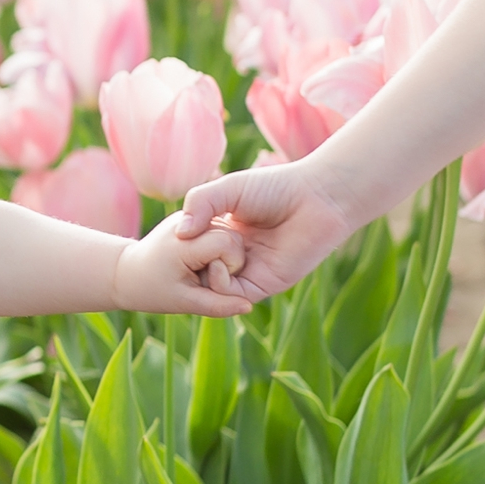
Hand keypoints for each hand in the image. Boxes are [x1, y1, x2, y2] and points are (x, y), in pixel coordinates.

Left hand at [109, 211, 252, 315]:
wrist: (125, 273)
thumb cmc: (151, 290)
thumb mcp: (185, 302)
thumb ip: (217, 304)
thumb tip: (247, 307)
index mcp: (183, 241)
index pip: (227, 245)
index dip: (228, 265)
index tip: (208, 277)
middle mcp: (186, 221)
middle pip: (231, 238)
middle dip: (228, 260)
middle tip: (202, 275)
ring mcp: (188, 215)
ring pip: (229, 233)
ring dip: (224, 253)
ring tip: (199, 268)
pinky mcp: (192, 216)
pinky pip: (220, 230)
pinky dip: (217, 247)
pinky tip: (202, 259)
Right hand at [174, 159, 352, 303]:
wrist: (315, 199)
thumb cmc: (275, 188)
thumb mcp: (226, 189)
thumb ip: (199, 204)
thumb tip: (180, 234)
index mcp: (226, 231)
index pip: (194, 249)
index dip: (181, 246)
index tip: (169, 238)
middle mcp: (236, 254)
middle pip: (200, 270)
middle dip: (187, 265)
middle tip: (177, 254)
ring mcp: (249, 271)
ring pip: (213, 286)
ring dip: (203, 274)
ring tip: (203, 254)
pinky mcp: (263, 285)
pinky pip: (232, 295)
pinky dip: (219, 285)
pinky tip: (218, 264)